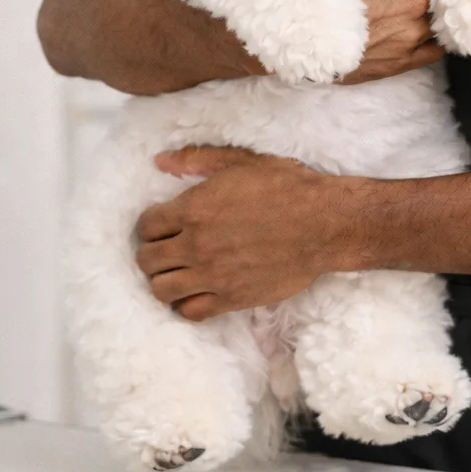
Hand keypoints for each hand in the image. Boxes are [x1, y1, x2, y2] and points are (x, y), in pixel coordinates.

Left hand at [136, 145, 356, 318]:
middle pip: (147, 261)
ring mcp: (212, 275)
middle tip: (168, 249)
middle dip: (152, 253)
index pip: (146, 226)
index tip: (162, 226)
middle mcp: (196, 244)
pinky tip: (197, 292)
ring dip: (165, 280)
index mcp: (195, 208)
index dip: (151, 225)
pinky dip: (186, 304)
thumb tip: (160, 161)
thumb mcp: (243, 161)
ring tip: (179, 272)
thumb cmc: (287, 187)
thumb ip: (198, 159)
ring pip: (161, 290)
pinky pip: (190, 312)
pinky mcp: (231, 299)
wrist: (324, 224)